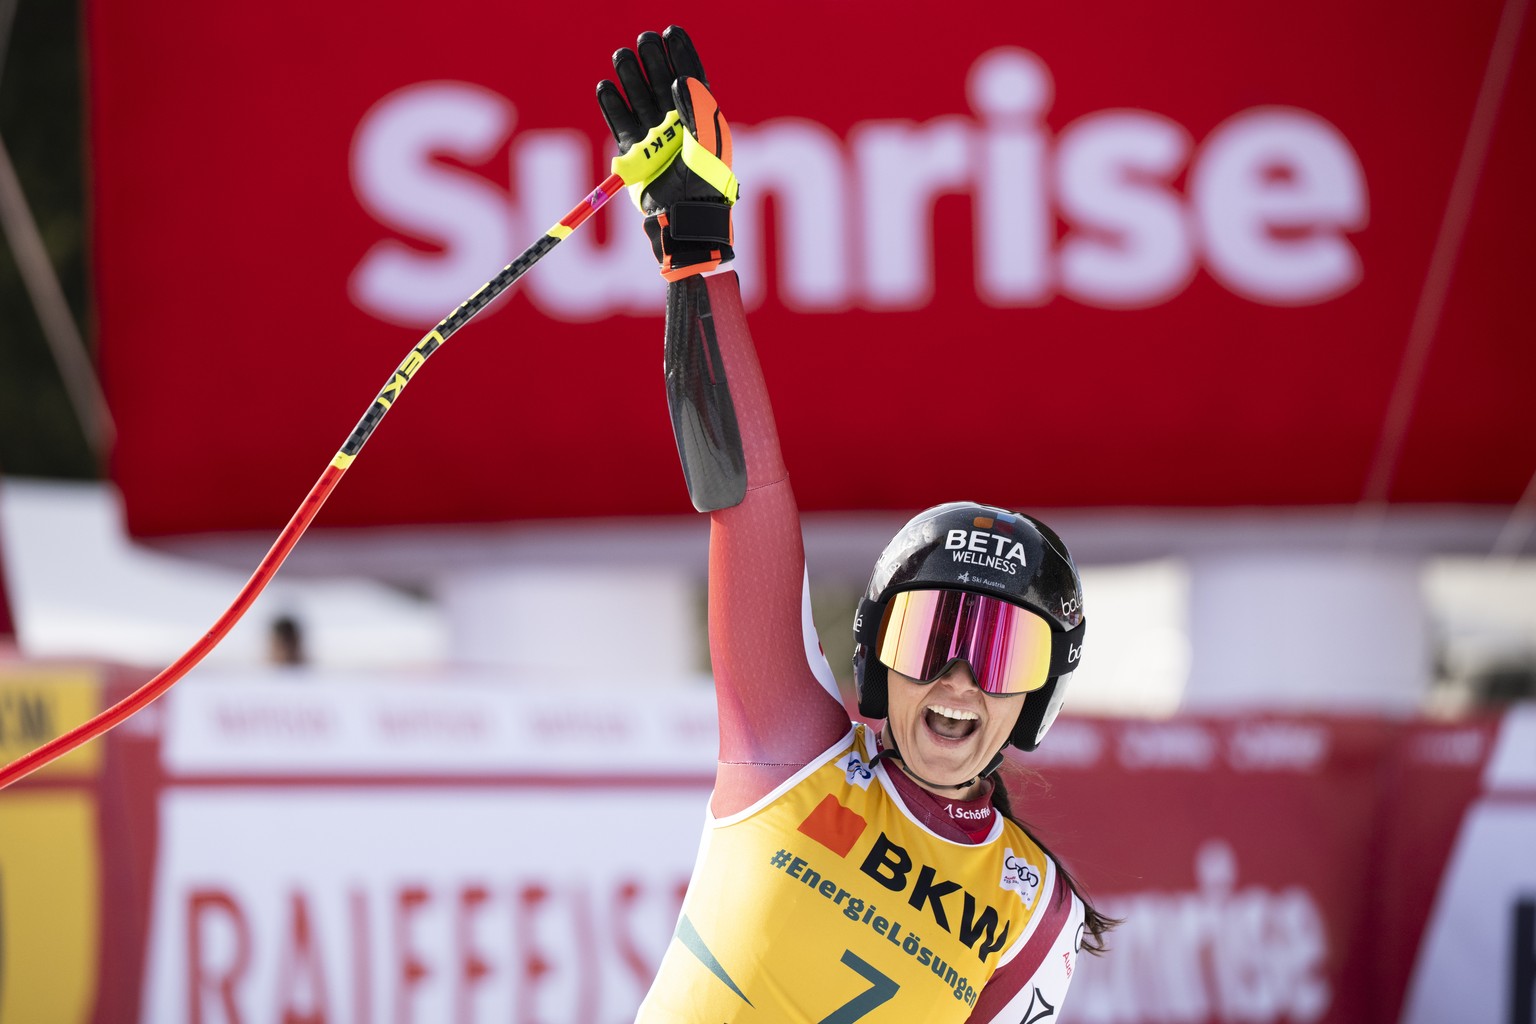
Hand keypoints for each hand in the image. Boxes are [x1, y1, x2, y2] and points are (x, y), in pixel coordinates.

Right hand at [597, 26, 737, 279]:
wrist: (684, 219)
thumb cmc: (704, 183)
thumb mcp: (707, 143)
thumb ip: (696, 109)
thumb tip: (678, 80)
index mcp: (702, 120)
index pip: (691, 79)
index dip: (682, 54)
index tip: (671, 31)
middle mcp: (677, 126)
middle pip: (662, 85)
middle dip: (653, 61)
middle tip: (643, 40)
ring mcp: (655, 139)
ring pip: (639, 100)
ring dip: (630, 77)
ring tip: (621, 56)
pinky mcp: (635, 155)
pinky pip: (620, 124)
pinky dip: (612, 106)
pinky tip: (606, 86)